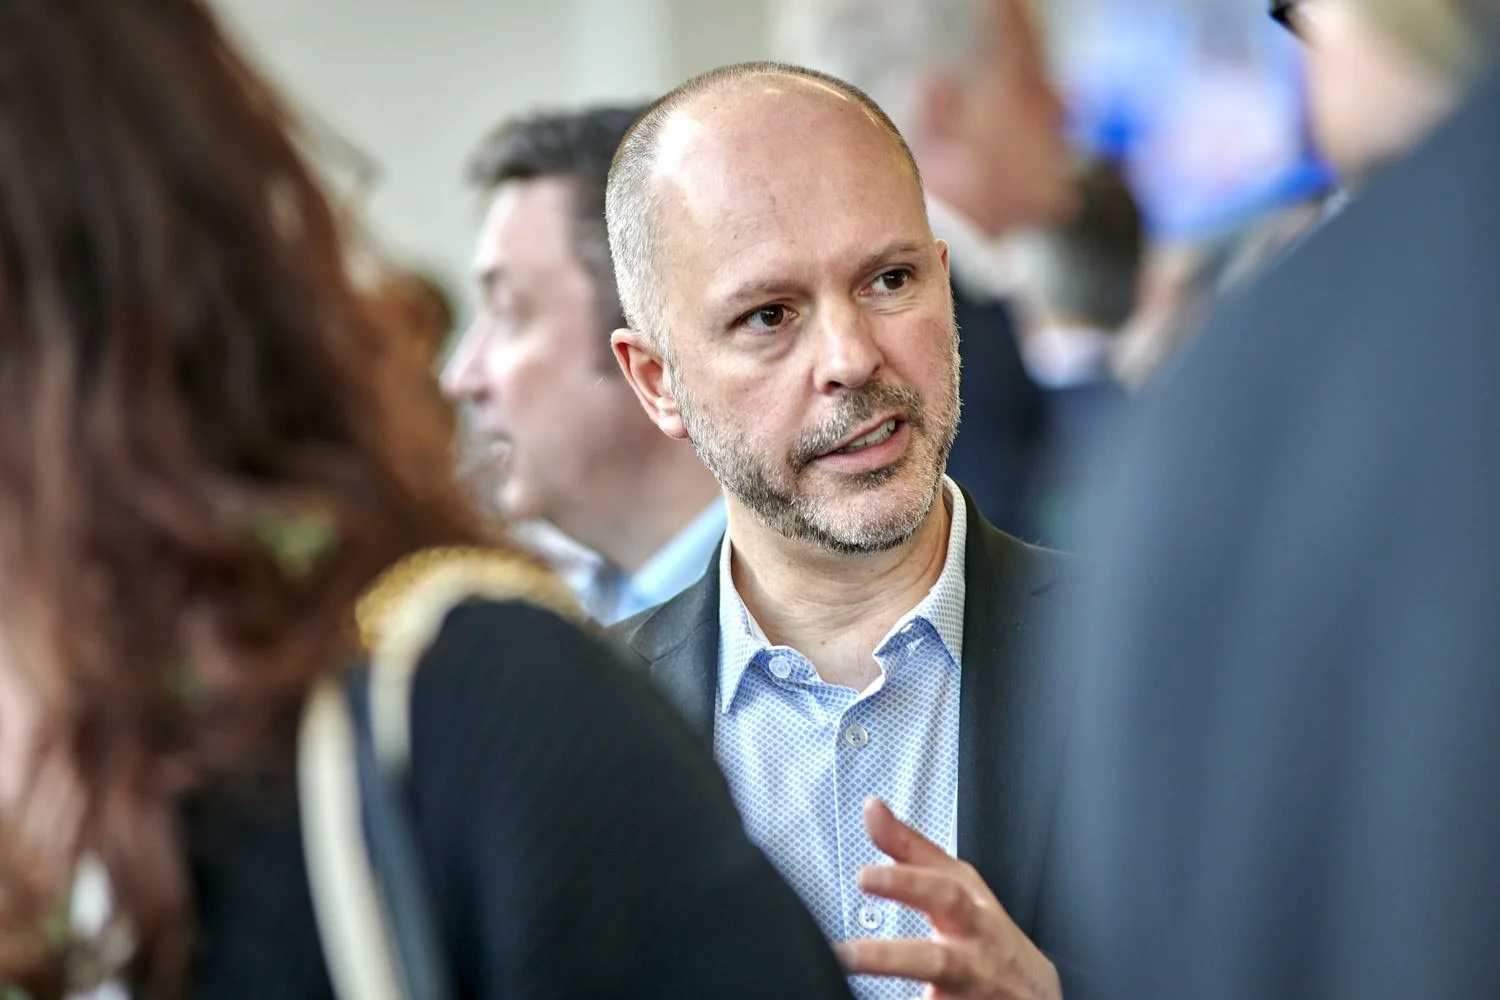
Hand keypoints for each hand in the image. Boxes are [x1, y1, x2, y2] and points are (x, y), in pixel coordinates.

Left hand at [835, 798, 1060, 999]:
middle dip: (906, 904)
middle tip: (860, 904)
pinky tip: (876, 999)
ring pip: (941, 964)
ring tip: (850, 957)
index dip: (903, 877)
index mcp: (969, 904)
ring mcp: (976, 979)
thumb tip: (872, 807)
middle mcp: (975, 939)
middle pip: (947, 915)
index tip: (864, 875)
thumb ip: (910, 850)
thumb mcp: (955, 886)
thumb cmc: (983, 931)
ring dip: (894, 959)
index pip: (939, 881)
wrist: (1035, 994)